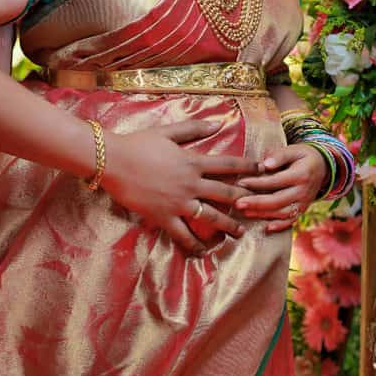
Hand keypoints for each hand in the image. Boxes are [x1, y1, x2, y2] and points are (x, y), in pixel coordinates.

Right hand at [103, 118, 259, 255]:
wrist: (111, 161)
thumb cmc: (137, 143)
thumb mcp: (167, 132)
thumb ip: (194, 128)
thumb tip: (219, 123)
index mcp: (193, 161)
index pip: (228, 165)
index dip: (249, 168)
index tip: (264, 171)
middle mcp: (190, 184)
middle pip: (226, 194)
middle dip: (246, 201)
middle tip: (260, 207)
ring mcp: (178, 202)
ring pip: (211, 217)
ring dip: (228, 226)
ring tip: (240, 234)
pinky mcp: (164, 217)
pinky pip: (183, 235)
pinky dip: (194, 245)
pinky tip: (203, 252)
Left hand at [234, 143, 327, 232]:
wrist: (323, 167)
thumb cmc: (303, 156)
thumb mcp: (295, 150)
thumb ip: (280, 155)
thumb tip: (264, 164)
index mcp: (301, 175)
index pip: (276, 181)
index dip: (257, 183)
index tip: (241, 183)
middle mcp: (304, 191)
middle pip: (278, 200)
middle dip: (256, 203)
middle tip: (237, 203)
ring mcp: (304, 203)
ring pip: (283, 213)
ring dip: (263, 214)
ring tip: (245, 212)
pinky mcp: (303, 210)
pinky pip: (292, 220)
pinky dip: (280, 226)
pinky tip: (266, 228)